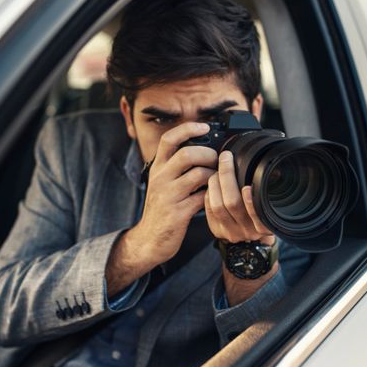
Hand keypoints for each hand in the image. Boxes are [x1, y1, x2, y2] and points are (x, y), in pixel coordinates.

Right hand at [111, 122, 217, 287]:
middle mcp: (160, 178)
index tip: (205, 127)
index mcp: (157, 168)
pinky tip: (214, 197)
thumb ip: (177, 168)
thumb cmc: (161, 209)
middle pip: (187, 154)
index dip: (188, 129)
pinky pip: (202, 198)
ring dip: (214, 176)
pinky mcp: (178, 213)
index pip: (169, 139)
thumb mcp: (163, 184)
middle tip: (217, 161)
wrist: (149, 240)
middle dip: (209, 154)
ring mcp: (168, 195)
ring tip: (218, 180)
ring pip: (198, 175)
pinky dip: (212, 195)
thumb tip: (203, 151)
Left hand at [205, 151, 277, 306]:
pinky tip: (212, 183)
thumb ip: (268, 194)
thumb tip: (274, 169)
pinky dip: (209, 193)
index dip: (250, 201)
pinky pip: (209, 210)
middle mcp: (247, 232)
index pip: (257, 214)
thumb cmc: (263, 218)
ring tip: (217, 168)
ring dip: (215, 183)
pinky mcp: (217, 231)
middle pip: (232, 203)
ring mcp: (230, 232)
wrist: (251, 245)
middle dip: (227, 176)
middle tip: (226, 158)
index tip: (248, 186)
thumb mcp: (271, 209)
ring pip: (217, 205)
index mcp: (264, 227)